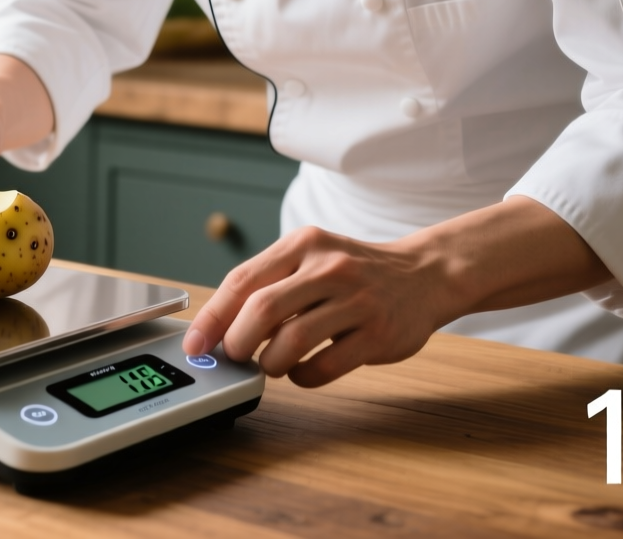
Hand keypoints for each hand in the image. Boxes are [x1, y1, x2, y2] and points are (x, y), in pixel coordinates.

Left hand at [179, 198, 611, 387]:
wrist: (426, 274)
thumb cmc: (356, 272)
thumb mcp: (313, 257)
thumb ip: (271, 282)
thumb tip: (218, 325)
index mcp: (304, 244)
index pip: (243, 280)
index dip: (212, 317)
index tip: (195, 344)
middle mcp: (329, 267)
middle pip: (262, 309)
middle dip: (237, 342)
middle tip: (236, 356)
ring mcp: (356, 301)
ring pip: (292, 341)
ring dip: (270, 363)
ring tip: (272, 364)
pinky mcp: (378, 334)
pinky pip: (325, 366)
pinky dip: (303, 377)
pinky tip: (303, 371)